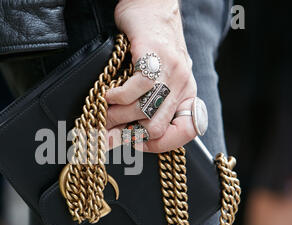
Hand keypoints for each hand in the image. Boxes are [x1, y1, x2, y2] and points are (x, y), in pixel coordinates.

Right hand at [106, 0, 197, 152]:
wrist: (150, 8)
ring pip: (144, 111)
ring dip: (117, 116)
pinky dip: (117, 97)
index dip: (159, 145)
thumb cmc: (148, 47)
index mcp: (186, 94)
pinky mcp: (154, 58)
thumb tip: (112, 140)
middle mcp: (183, 85)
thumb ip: (140, 109)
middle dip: (127, 133)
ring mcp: (171, 71)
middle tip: (108, 129)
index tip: (136, 142)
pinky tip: (109, 94)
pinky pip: (136, 89)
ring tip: (105, 111)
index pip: (185, 132)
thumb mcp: (153, 81)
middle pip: (156, 127)